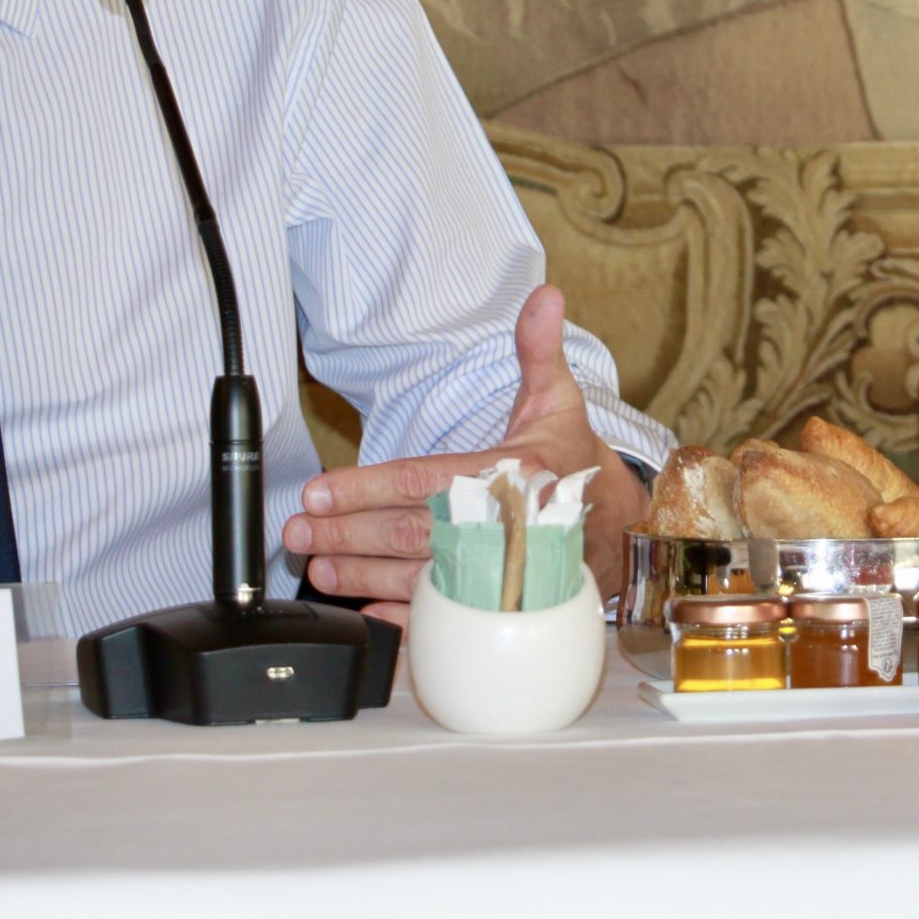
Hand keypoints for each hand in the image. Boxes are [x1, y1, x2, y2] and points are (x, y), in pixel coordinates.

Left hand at [282, 285, 649, 629]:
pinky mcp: (496, 602)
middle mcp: (501, 526)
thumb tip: (544, 297)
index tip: (320, 492)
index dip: (367, 487)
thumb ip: (537, 350)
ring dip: (360, 575)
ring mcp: (497, 571)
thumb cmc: (573, 465)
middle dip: (347, 534)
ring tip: (316, 566)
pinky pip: (443, 616)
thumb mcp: (558, 402)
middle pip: (411, 533)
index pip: (425, 480)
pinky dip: (402, 620)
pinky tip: (367, 613)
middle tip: (299, 533)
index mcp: (511, 475)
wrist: (619, 531)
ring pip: (417, 578)